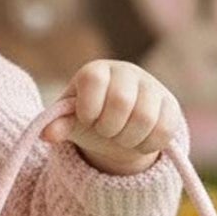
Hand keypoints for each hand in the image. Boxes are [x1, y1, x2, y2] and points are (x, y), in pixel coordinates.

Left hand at [43, 61, 182, 176]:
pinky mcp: (170, 105)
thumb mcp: (70, 121)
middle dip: (109, 128)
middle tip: (106, 132)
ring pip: (146, 118)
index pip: (94, 81)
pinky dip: (147, 145)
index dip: (89, 109)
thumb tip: (46, 135)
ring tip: (121, 138)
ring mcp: (152, 86)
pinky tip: (138, 142)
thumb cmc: (89, 118)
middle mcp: (126, 72)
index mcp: (97, 71)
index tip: (87, 119)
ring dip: (128, 139)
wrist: (118, 125)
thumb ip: (59, 124)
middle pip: (122, 101)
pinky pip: (164, 130)